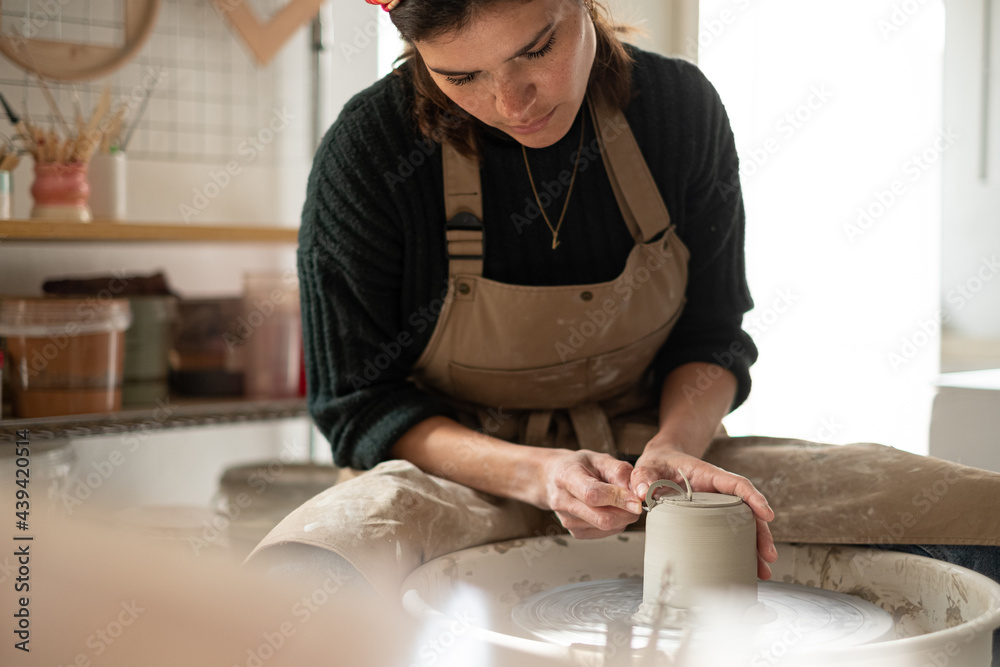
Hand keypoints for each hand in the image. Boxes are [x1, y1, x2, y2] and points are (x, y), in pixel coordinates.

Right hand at [537, 449, 643, 538]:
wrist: (555, 479)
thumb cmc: (578, 467)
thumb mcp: (599, 459)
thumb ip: (620, 472)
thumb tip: (638, 492)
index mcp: (566, 477)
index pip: (593, 494)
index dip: (618, 499)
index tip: (638, 501)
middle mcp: (563, 501)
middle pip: (602, 518)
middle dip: (627, 512)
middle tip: (636, 501)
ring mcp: (568, 520)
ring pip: (607, 527)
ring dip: (623, 516)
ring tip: (617, 500)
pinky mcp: (576, 533)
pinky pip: (606, 532)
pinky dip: (616, 523)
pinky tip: (610, 509)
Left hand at [631, 446, 777, 579]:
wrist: (658, 465)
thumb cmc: (657, 464)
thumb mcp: (648, 466)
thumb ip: (643, 476)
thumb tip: (643, 492)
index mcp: (707, 474)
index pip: (736, 484)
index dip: (753, 498)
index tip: (766, 514)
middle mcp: (717, 491)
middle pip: (746, 510)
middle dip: (760, 532)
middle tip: (768, 555)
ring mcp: (716, 505)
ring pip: (742, 524)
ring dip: (754, 546)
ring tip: (762, 569)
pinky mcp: (711, 517)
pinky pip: (729, 532)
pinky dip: (738, 549)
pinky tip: (745, 566)